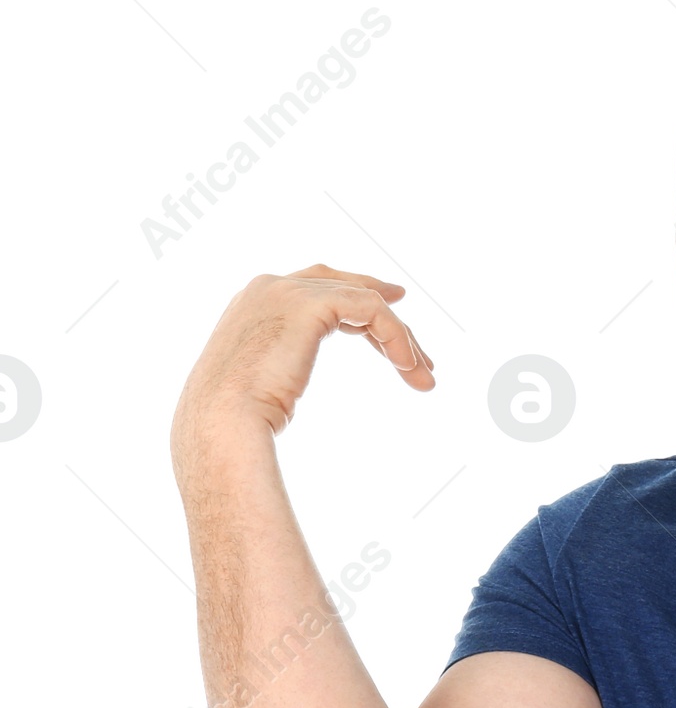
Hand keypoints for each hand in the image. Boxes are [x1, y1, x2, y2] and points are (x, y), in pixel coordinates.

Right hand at [172, 264, 434, 454]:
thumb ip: (275, 371)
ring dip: (401, 339)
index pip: (318, 288)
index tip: (394, 313)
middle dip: (387, 315)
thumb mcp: (259, 386)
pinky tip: (409, 368)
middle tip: (418, 353)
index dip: (360, 296)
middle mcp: (269, 287)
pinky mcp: (310, 304)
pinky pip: (373, 311)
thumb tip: (282, 391)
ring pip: (367, 300)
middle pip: (346, 286)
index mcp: (254, 303)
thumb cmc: (233, 421)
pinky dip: (397, 338)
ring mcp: (288, 291)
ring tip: (423, 376)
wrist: (221, 421)